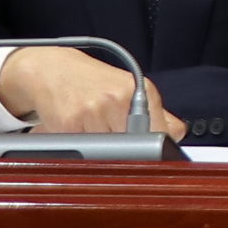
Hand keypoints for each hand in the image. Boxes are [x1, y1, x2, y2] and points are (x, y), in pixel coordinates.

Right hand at [0, 44, 171, 137]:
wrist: (50, 69)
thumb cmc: (92, 81)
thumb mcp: (130, 88)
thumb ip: (155, 114)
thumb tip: (176, 136)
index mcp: (141, 91)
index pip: (162, 133)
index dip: (157, 150)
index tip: (153, 157)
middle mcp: (119, 99)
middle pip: (135, 149)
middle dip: (127, 153)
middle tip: (116, 143)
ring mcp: (93, 112)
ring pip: (109, 154)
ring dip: (102, 152)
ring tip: (94, 132)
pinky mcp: (69, 125)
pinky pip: (84, 152)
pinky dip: (82, 149)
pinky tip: (78, 132)